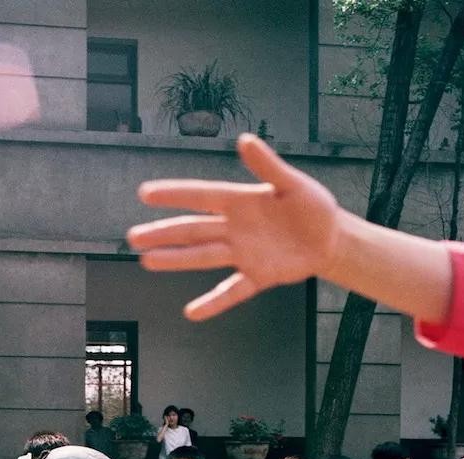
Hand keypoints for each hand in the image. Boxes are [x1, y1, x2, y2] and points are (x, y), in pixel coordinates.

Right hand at [128, 134, 340, 319]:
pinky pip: (232, 292)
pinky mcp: (256, 277)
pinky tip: (193, 313)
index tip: (145, 193)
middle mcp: (234, 228)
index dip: (174, 194)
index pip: (201, 196)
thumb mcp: (294, 184)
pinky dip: (213, 303)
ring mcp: (242, 254)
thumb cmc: (313, 207)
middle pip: (193, 231)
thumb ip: (269, 166)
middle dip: (163, 233)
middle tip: (133, 236)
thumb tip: (245, 140)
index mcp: (241, 201)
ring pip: (203, 257)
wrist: (331, 239)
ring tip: (148, 261)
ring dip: (176, 260)